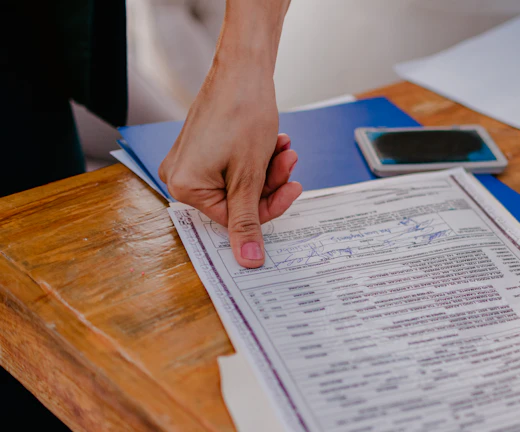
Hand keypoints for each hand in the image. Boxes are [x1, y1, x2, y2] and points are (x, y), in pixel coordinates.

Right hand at [159, 61, 301, 268]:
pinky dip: (258, 158)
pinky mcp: (202, 148)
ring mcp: (190, 161)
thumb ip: (249, 221)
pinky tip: (275, 141)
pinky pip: (234, 165)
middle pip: (238, 200)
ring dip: (268, 168)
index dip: (269, 205)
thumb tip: (249, 262)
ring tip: (284, 147)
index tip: (293, 188)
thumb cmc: (243, 113)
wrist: (243, 68)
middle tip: (290, 161)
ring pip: (240, 182)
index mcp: (184, 187)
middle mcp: (180, 177)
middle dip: (269, 182)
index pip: (233, 218)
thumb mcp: (250, 176)